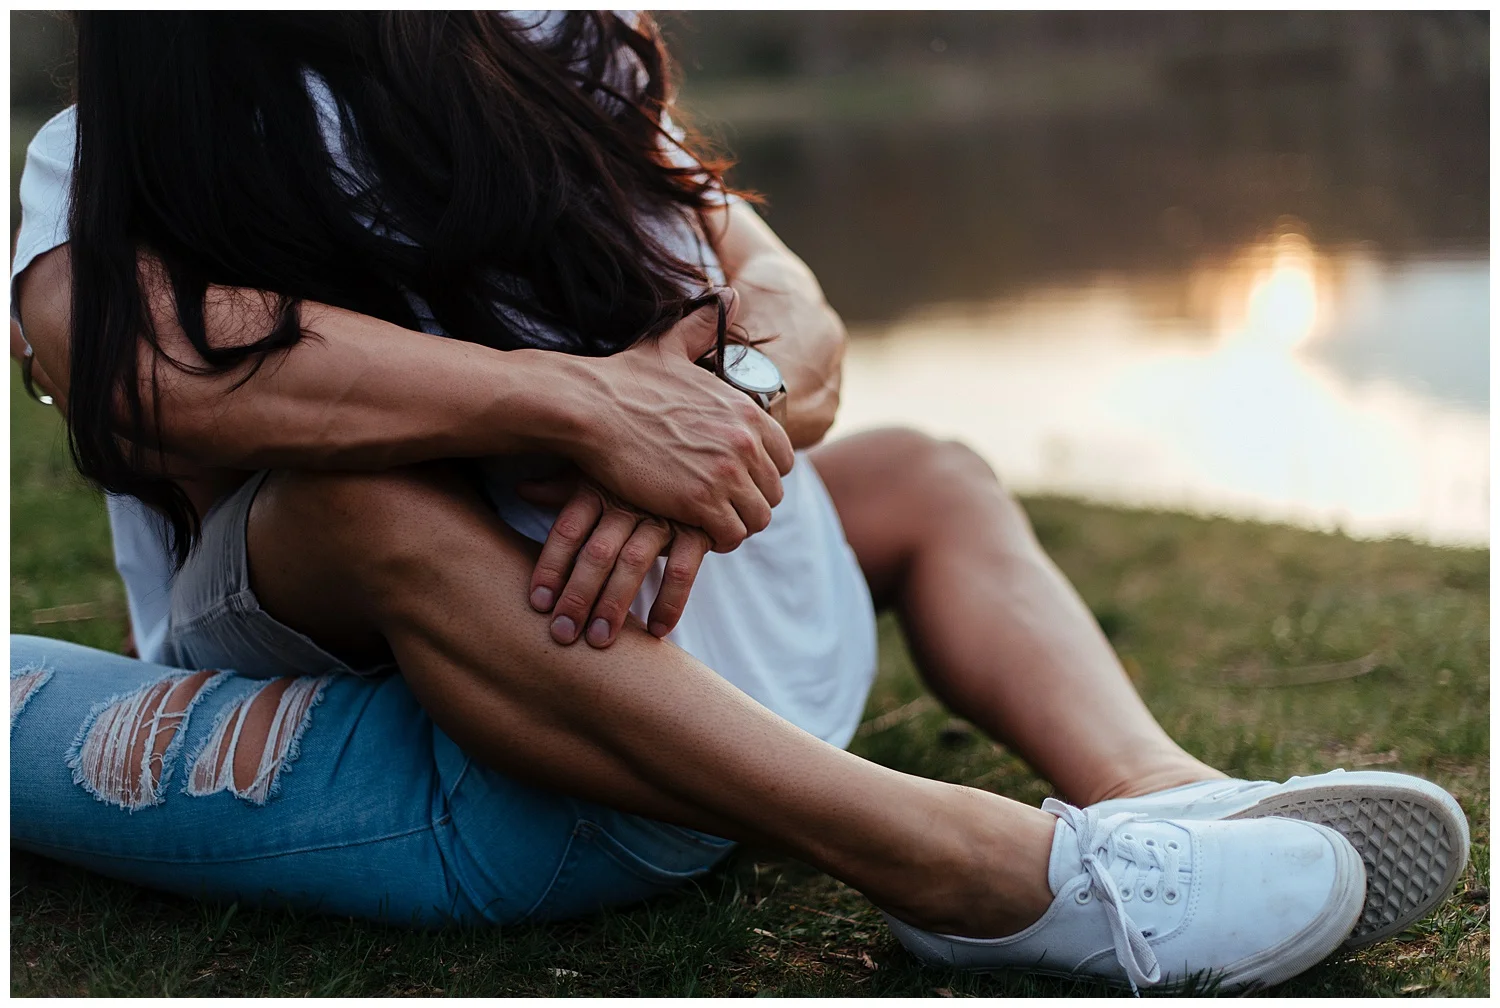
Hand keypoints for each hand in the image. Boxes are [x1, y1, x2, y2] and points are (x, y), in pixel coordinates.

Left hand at [519, 474, 710, 646]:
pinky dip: (669, 601)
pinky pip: (683, 570)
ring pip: (634, 563)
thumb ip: (561, 488)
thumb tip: (522, 490)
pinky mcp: (697, 529)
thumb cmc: (636, 472)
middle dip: (578, 596)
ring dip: (615, 604)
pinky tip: (656, 632)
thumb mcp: (599, 472)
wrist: (699, 455)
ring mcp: (664, 516)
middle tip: (563, 634)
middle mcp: (628, 501)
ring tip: (599, 640)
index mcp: (598, 488)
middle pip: (596, 552)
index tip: (539, 604)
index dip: (551, 567)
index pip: (567, 530)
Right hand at [560, 290, 794, 552]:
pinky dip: (717, 539)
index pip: (783, 457)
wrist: (589, 408)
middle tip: (719, 505)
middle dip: (749, 500)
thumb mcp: (671, 345)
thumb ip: (705, 324)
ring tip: (708, 522)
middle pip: (774, 491)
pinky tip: (694, 531)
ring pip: (758, 518)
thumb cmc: (624, 379)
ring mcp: (726, 473)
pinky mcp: (701, 502)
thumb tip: (730, 293)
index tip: (734, 478)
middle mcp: (745, 440)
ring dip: (736, 523)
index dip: (761, 472)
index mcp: (746, 409)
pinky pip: (731, 535)